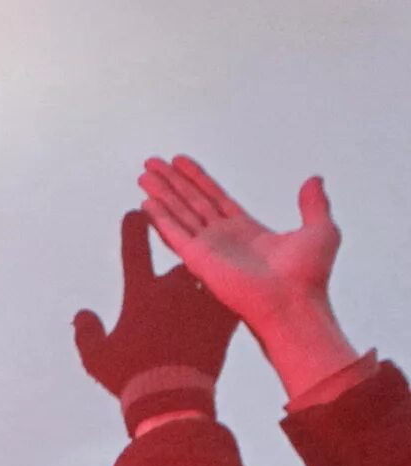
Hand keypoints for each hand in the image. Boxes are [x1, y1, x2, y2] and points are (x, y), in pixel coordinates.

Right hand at [72, 209, 237, 432]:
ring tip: (202, 293)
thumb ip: (87, 332)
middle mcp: (173, 290)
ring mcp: (201, 302)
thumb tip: (81, 315)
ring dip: (203, 284)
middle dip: (178, 271)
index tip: (136, 212)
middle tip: (175, 286)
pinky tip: (228, 303)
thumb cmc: (130, 376)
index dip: (134, 230)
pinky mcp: (224, 318)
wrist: (170, 395)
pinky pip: (227, 299)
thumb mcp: (96, 356)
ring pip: (206, 279)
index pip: (135, 251)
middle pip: (179, 264)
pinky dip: (225, 301)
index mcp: (141, 294)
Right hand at [139, 158, 360, 401]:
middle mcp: (224, 238)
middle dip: (171, 182)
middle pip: (191, 202)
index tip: (180, 163)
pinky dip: (160, 218)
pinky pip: (175, 234)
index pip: (216, 197)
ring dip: (161, 193)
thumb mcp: (321, 230)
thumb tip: (314, 180)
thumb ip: (313, 204)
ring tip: (144, 175)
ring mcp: (209, 249)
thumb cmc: (308, 276)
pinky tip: (148, 202)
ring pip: (179, 213)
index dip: (198, 178)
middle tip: (152, 163)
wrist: (294, 302)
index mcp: (248, 230)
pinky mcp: (199, 260)